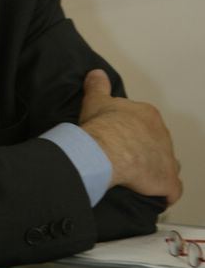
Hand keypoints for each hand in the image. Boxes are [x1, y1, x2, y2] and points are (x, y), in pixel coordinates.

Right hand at [80, 69, 181, 205]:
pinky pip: (172, 189)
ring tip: (139, 176)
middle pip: (157, 142)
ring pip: (168, 164)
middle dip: (144, 149)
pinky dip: (164, 192)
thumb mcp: (95, 100)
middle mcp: (163, 134)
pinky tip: (151, 194)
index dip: (131, 130)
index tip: (118, 136)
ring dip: (157, 169)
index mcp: (148, 115)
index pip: (144, 122)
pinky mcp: (168, 181)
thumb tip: (97, 73)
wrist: (105, 151)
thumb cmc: (102, 126)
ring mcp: (168, 159)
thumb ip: (98, 85)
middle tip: (125, 155)